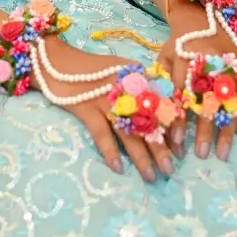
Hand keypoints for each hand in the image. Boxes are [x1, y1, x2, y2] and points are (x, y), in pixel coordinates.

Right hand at [39, 39, 176, 183]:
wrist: (56, 61)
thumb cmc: (91, 68)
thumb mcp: (121, 70)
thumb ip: (139, 86)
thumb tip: (161, 111)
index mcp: (136, 76)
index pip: (161, 105)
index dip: (172, 128)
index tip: (181, 148)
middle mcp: (125, 87)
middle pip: (147, 121)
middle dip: (161, 147)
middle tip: (171, 169)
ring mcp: (105, 98)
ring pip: (128, 131)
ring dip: (141, 156)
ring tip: (152, 175)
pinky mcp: (86, 108)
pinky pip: (101, 134)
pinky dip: (110, 151)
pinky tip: (118, 168)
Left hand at [156, 4, 236, 161]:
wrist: (202, 16)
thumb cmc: (179, 43)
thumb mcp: (165, 58)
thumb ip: (162, 84)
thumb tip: (157, 118)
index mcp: (188, 57)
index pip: (183, 94)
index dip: (180, 119)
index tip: (177, 142)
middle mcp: (212, 62)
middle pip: (209, 101)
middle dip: (204, 130)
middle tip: (201, 154)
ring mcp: (232, 66)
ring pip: (231, 102)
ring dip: (227, 130)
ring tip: (221, 153)